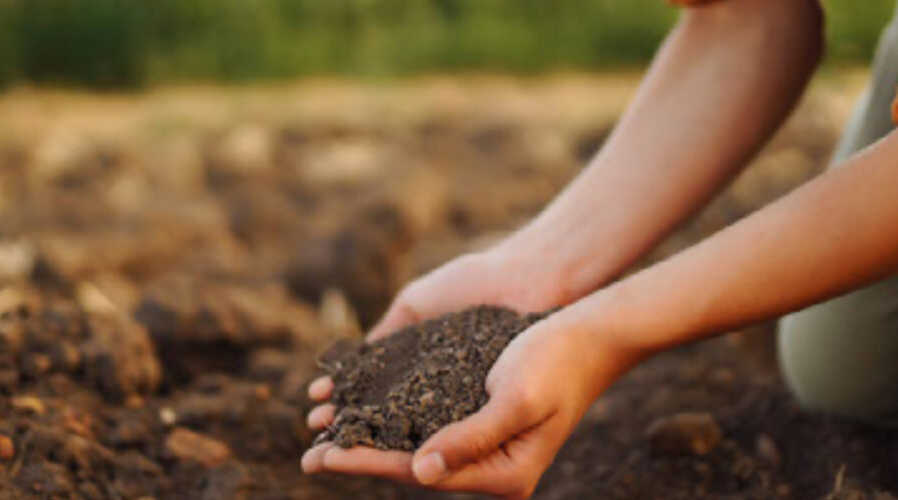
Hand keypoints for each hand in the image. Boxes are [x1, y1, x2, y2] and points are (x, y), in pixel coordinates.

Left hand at [302, 310, 629, 498]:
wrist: (590, 332)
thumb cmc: (558, 362)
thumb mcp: (515, 400)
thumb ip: (471, 438)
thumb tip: (420, 472)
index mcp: (504, 475)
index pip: (419, 472)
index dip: (367, 463)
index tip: (324, 458)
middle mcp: (491, 467)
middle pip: (411, 465)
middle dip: (359, 457)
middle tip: (308, 458)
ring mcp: (485, 443)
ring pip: (414, 445)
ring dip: (370, 438)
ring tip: (324, 436)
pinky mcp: (478, 417)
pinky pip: (426, 423)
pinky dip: (391, 417)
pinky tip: (361, 411)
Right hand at [304, 244, 574, 431]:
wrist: (532, 279)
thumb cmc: (476, 282)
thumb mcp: (419, 303)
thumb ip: (388, 332)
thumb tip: (352, 365)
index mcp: (419, 360)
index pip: (372, 390)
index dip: (344, 400)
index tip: (313, 405)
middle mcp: (437, 386)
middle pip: (384, 415)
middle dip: (348, 427)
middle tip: (313, 438)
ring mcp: (460, 400)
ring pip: (408, 428)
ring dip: (369, 439)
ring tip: (334, 445)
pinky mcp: (485, 409)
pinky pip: (441, 428)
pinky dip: (410, 436)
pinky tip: (381, 440)